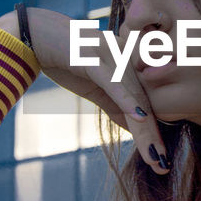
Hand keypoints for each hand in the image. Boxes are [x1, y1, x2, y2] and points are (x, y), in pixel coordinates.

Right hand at [0, 8, 169, 174]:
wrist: (38, 35)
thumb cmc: (67, 59)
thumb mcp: (95, 88)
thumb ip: (115, 104)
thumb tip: (134, 128)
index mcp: (129, 71)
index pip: (144, 108)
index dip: (153, 136)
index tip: (161, 163)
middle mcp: (126, 63)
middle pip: (143, 107)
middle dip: (153, 139)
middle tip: (163, 166)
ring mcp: (112, 59)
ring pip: (132, 99)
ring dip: (145, 130)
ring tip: (156, 155)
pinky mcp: (94, 58)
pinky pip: (112, 82)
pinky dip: (125, 99)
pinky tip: (138, 116)